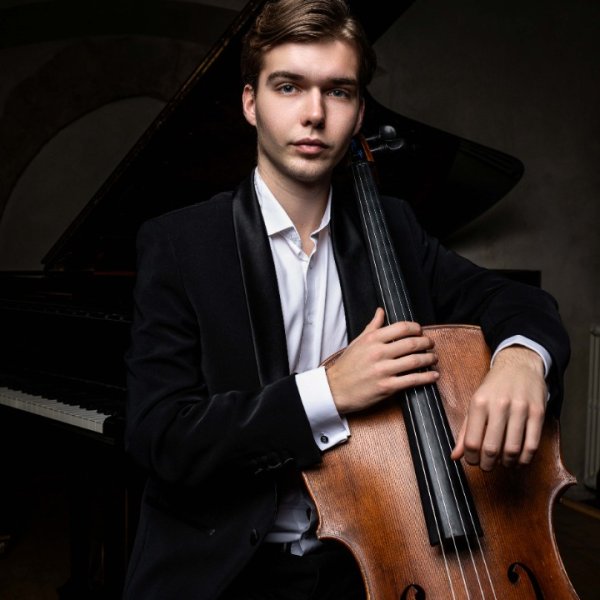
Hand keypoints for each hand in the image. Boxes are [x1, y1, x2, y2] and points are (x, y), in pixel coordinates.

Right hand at [326, 308, 438, 413]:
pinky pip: (412, 380)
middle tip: (430, 344)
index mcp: (372, 339)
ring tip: (433, 358)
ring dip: (429, 359)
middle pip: (412, 343)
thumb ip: (372, 326)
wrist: (335, 389)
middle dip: (426, 343)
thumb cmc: (347, 365)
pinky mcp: (387, 387)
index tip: (420, 331)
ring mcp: (383, 370)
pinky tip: (433, 375)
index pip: (402, 328)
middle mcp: (379, 352)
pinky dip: (427, 377)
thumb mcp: (358, 342)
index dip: (416, 328)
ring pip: (415, 361)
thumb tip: (381, 311)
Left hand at [451, 345, 546, 470]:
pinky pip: (532, 445)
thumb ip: (464, 430)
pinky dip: (524, 459)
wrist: (519, 365)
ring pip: (512, 449)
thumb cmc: (494, 387)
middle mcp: (499, 405)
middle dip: (488, 464)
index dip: (471, 458)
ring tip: (503, 463)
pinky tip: (518, 460)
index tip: (473, 461)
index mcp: (479, 403)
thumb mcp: (474, 403)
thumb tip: (455, 456)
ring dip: (506, 463)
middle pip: (491, 448)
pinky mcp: (537, 413)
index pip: (471, 441)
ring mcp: (520, 409)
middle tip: (487, 466)